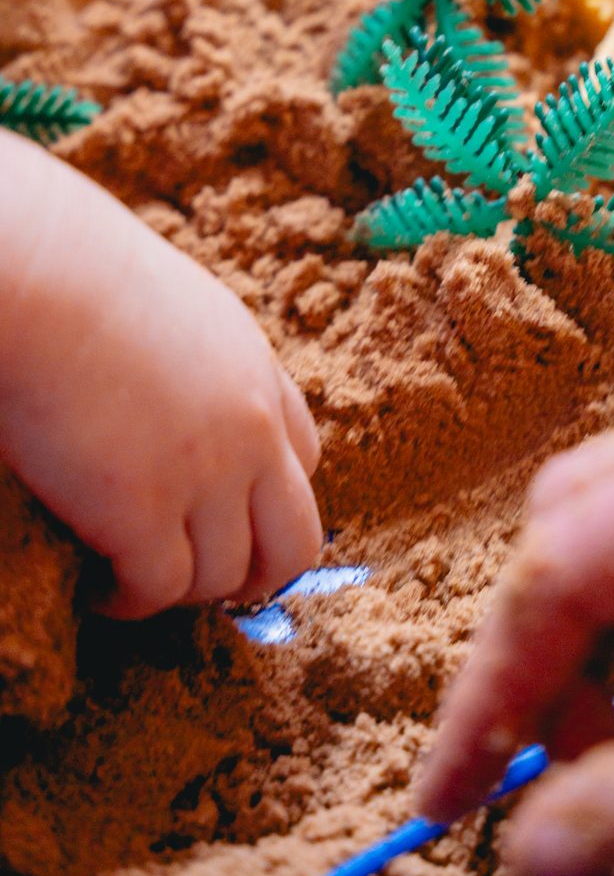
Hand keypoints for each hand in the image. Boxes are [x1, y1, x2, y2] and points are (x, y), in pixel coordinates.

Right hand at [0, 132, 321, 618]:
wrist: (47, 278)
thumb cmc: (81, 275)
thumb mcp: (174, 306)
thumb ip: (192, 359)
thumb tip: (157, 392)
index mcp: (257, 373)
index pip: (304, 459)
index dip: (268, 500)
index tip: (225, 517)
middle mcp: (250, 430)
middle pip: (294, 540)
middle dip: (254, 573)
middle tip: (200, 579)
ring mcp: (206, 475)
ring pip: (226, 577)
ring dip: (181, 590)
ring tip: (130, 580)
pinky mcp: (143, 513)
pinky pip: (158, 590)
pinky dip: (129, 600)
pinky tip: (98, 587)